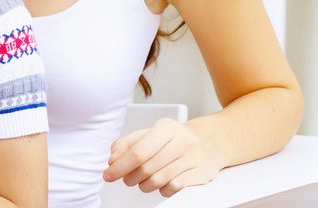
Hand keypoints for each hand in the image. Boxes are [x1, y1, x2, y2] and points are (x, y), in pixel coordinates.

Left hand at [104, 118, 222, 197]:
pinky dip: (161, 190)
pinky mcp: (201, 174)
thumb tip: (112, 160)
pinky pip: (173, 188)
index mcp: (165, 127)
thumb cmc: (173, 139)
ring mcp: (193, 158)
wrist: (209, 142)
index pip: (138, 151)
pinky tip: (159, 184)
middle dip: (130, 177)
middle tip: (125, 179)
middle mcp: (181, 141)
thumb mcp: (150, 133)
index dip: (120, 166)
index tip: (108, 174)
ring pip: (159, 180)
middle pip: (146, 168)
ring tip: (140, 182)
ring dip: (143, 185)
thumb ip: (127, 144)